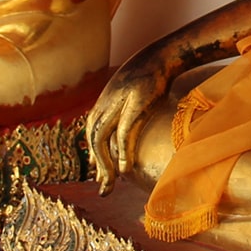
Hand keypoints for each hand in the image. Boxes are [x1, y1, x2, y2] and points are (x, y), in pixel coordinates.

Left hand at [86, 48, 175, 193]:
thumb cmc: (146, 82)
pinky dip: (122, 153)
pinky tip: (124, 170)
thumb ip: (118, 121)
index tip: (100, 179)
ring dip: (105, 165)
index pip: (92, 138)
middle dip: (98, 168)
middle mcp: (103, 107)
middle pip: (94, 142)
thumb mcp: (128, 101)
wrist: (158, 59)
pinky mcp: (132, 107)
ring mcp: (116, 107)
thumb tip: (115, 145)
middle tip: (103, 191)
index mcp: (100, 107)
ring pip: (102, 141)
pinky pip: (122, 135)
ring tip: (110, 184)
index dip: (95, 159)